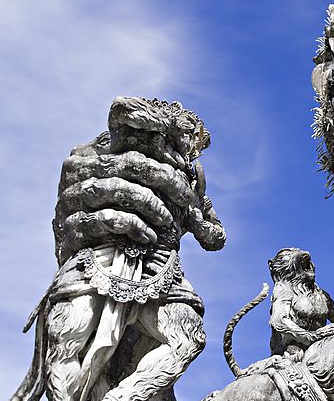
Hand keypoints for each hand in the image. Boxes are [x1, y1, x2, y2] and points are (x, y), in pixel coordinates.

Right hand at [54, 141, 199, 259]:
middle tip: (186, 199)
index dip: (162, 150)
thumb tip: (195, 167)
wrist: (96, 264)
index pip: (129, 136)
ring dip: (151, 204)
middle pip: (130, 161)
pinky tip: (149, 236)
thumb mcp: (145, 195)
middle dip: (167, 179)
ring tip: (167, 220)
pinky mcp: (70, 225)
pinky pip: (107, 219)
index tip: (184, 166)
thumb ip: (161, 177)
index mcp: (95, 152)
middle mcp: (78, 168)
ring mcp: (70, 196)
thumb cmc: (127, 223)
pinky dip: (134, 226)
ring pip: (118, 188)